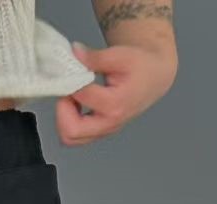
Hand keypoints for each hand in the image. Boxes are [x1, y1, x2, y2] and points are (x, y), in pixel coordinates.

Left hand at [56, 33, 177, 144]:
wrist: (153, 77)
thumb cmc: (140, 65)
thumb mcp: (120, 54)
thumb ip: (95, 57)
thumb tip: (74, 52)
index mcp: (115, 104)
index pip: (81, 97)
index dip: (71, 82)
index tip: (72, 69)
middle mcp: (109, 123)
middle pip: (71, 131)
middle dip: (63, 109)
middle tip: (68, 89)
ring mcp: (103, 131)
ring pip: (70, 138)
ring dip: (64, 117)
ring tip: (72, 96)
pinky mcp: (99, 132)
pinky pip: (75, 136)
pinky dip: (68, 121)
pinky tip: (77, 103)